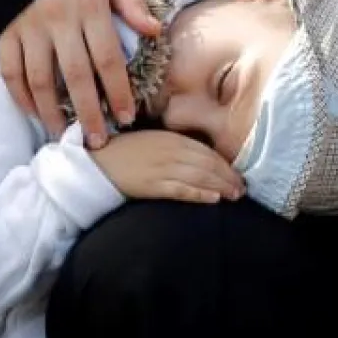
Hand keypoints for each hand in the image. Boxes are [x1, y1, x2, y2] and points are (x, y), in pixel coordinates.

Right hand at [0, 0, 161, 147]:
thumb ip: (132, 4)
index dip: (118, 90)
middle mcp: (58, 21)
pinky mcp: (6, 34)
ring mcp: (29, 29)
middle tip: (98, 141)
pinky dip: (20, 97)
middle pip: (75, 76)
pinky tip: (35, 114)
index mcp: (89, 8)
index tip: (128, 116)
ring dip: (52, 112)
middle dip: (89, 112)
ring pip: (40, 79)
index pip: (107, 57)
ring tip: (65, 136)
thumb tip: (156, 30)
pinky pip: (10, 72)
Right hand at [89, 130, 244, 202]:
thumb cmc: (124, 152)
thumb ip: (174, 147)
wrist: (95, 164)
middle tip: (243, 188)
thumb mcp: (152, 141)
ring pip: (199, 176)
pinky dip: (199, 194)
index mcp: (170, 137)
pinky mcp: (151, 184)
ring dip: (220, 186)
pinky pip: (181, 190)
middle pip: (207, 164)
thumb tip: (199, 159)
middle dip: (228, 176)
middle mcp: (169, 150)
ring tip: (235, 196)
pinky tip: (213, 199)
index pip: (206, 151)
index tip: (238, 174)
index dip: (224, 163)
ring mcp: (161, 167)